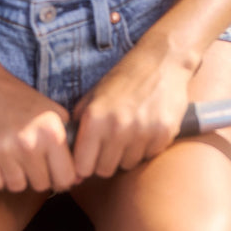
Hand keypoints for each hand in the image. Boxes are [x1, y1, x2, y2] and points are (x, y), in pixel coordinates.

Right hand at [0, 73, 77, 192]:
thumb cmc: (20, 101)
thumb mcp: (52, 113)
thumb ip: (69, 144)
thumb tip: (79, 179)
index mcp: (52, 131)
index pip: (66, 178)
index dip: (60, 178)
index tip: (53, 170)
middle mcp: (29, 141)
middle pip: (41, 185)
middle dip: (36, 176)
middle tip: (27, 158)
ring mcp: (3, 148)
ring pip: (17, 186)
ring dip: (14, 176)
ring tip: (11, 155)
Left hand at [71, 45, 194, 178]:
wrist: (162, 60)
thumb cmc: (124, 78)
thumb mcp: (94, 96)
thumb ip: (80, 124)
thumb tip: (67, 154)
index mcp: (95, 119)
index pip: (82, 166)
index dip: (84, 164)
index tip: (89, 158)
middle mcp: (118, 128)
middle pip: (105, 170)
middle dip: (105, 161)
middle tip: (110, 145)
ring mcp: (142, 132)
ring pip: (127, 165)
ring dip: (127, 154)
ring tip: (130, 132)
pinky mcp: (163, 134)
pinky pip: (148, 156)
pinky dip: (146, 147)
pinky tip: (147, 128)